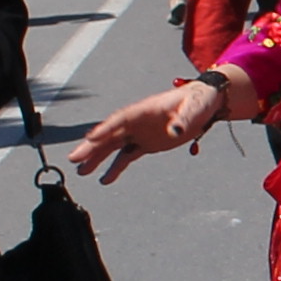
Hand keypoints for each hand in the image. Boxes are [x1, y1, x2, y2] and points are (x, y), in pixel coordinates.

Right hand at [68, 76, 221, 178]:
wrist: (206, 103)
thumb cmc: (199, 100)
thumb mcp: (194, 108)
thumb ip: (184, 119)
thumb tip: (175, 132)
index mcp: (144, 110)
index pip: (120, 120)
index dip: (105, 129)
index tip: (90, 138)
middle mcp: (137, 121)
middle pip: (110, 134)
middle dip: (91, 146)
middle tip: (74, 158)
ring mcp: (140, 132)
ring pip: (113, 146)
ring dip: (97, 157)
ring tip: (82, 171)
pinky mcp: (146, 143)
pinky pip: (126, 156)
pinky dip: (116, 167)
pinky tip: (105, 179)